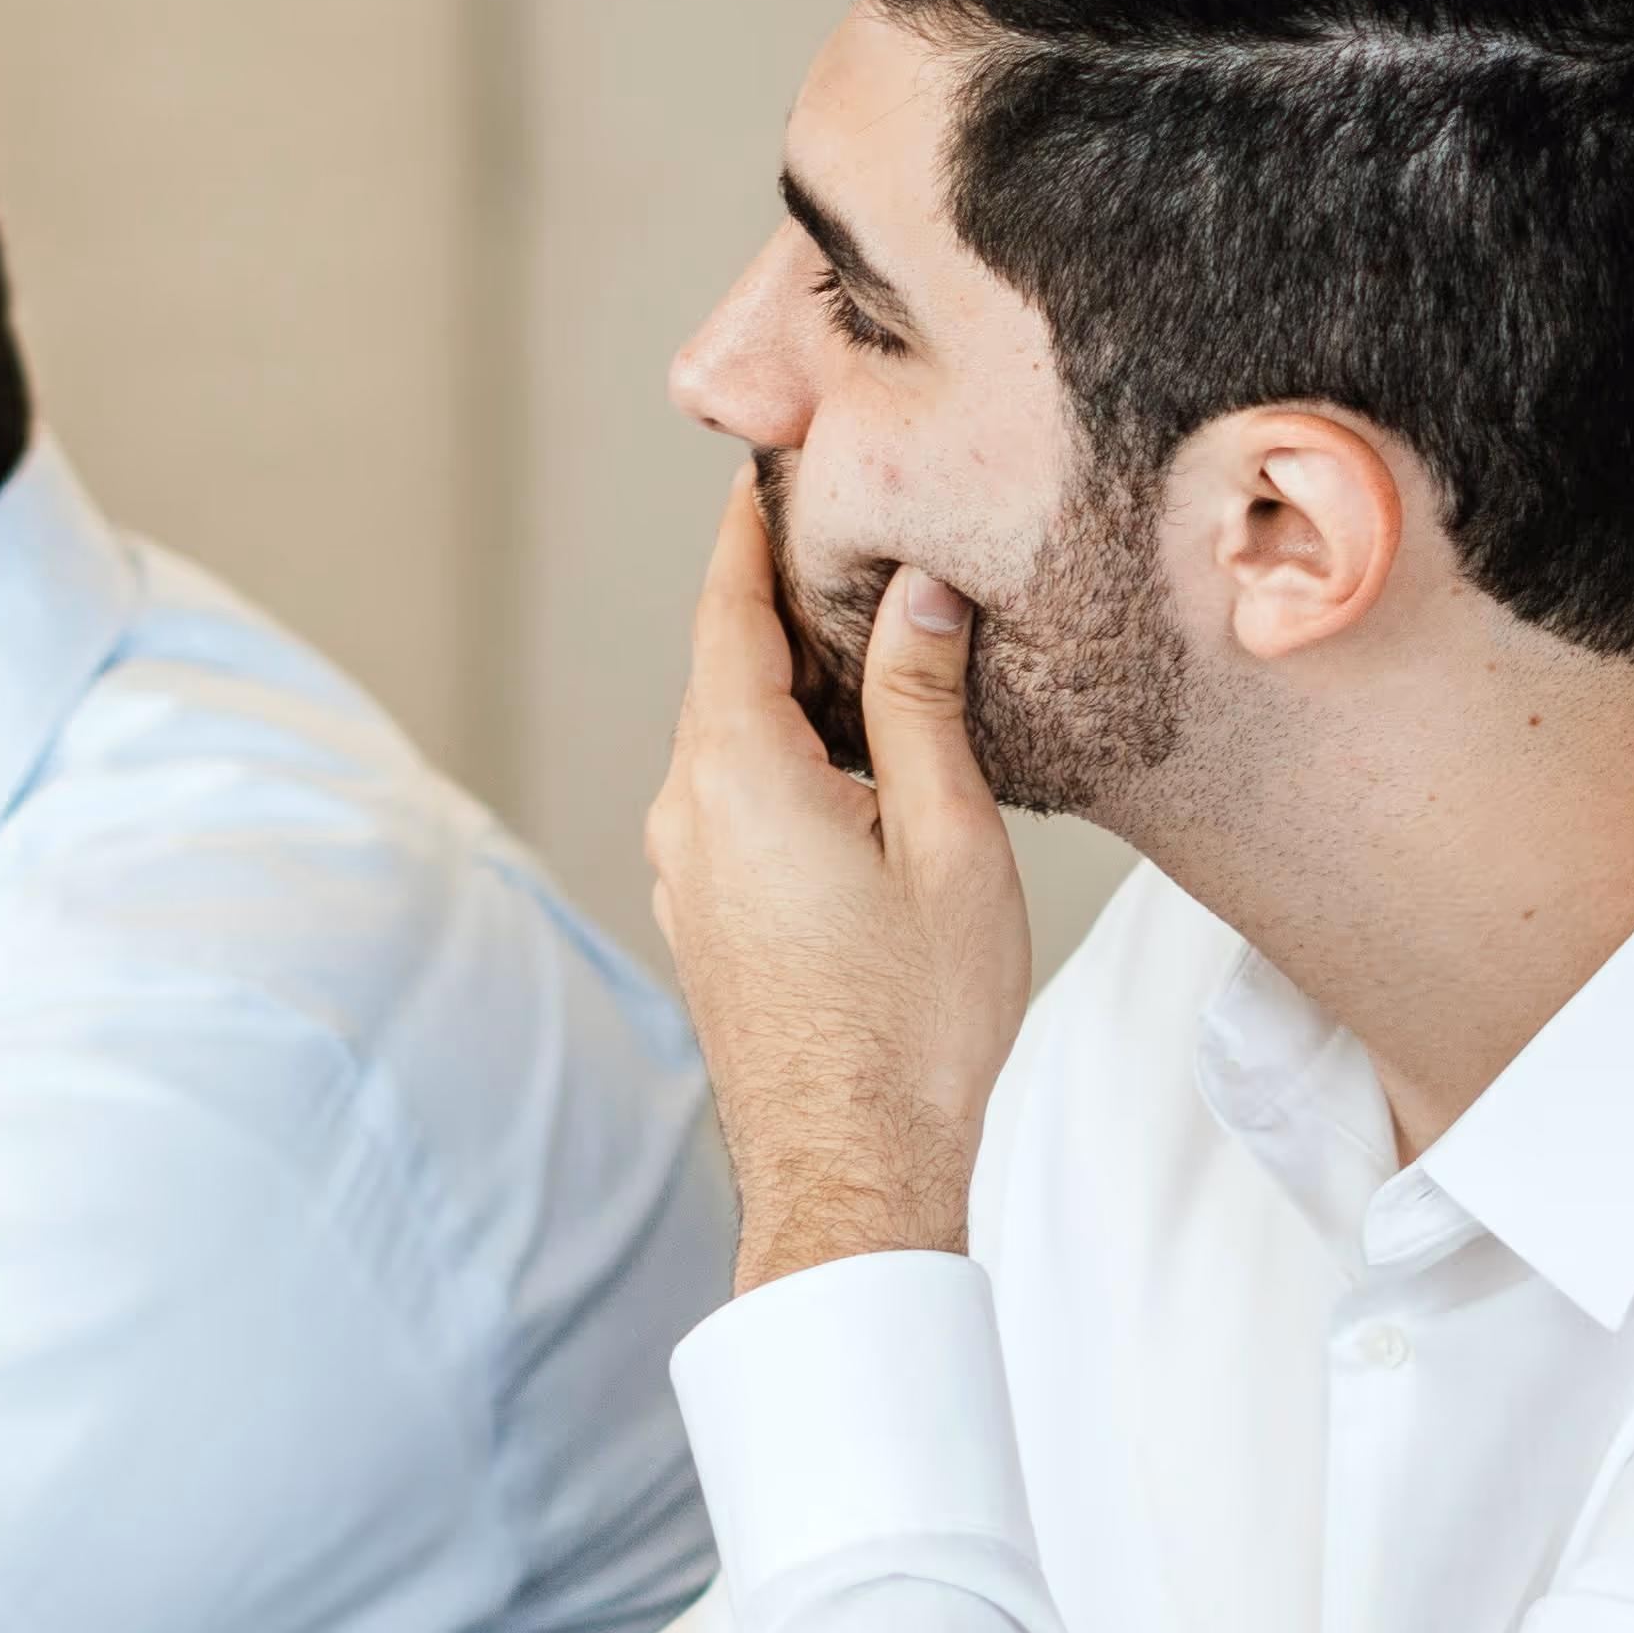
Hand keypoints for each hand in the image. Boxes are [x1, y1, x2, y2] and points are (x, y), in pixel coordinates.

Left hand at [641, 483, 1026, 1290]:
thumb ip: (924, 704)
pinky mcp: (704, 915)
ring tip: (883, 635)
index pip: (730, 608)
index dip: (753, 527)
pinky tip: (862, 759)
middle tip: (862, 527)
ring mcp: (684, 869)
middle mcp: (686, 811)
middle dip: (789, 596)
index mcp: (737, 774)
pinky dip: (788, 752)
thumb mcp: (949, 843)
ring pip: (735, 735)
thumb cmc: (914, 1026)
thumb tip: (915, 591)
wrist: (852, 1175)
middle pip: (729, 665)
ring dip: (797, 683)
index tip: (776, 457)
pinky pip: (736, 797)